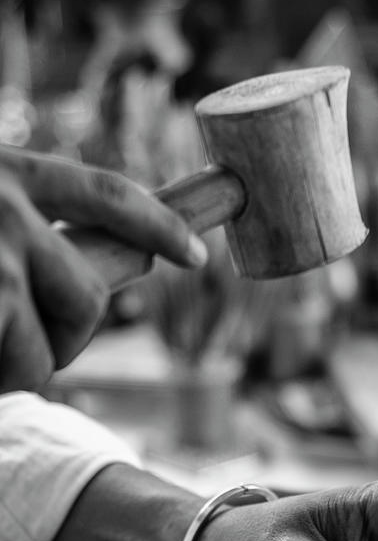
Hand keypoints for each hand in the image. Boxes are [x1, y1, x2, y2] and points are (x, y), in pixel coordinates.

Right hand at [0, 145, 206, 390]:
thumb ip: (20, 227)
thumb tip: (77, 271)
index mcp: (7, 172)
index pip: (105, 194)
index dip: (158, 226)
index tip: (196, 253)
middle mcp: (6, 205)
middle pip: (90, 294)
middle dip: (68, 337)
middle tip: (28, 350)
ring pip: (54, 343)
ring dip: (21, 363)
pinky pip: (19, 368)